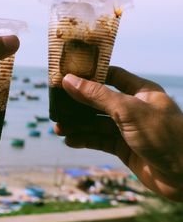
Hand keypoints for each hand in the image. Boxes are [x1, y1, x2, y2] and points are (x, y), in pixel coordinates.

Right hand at [56, 66, 182, 201]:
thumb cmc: (164, 136)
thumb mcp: (128, 111)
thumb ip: (97, 96)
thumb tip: (69, 80)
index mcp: (140, 91)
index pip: (110, 76)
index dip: (89, 75)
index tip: (67, 76)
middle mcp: (133, 108)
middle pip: (99, 101)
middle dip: (78, 105)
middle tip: (57, 107)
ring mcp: (127, 128)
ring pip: (96, 123)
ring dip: (78, 125)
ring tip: (58, 128)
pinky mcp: (123, 147)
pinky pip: (99, 140)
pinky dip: (84, 140)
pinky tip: (70, 141)